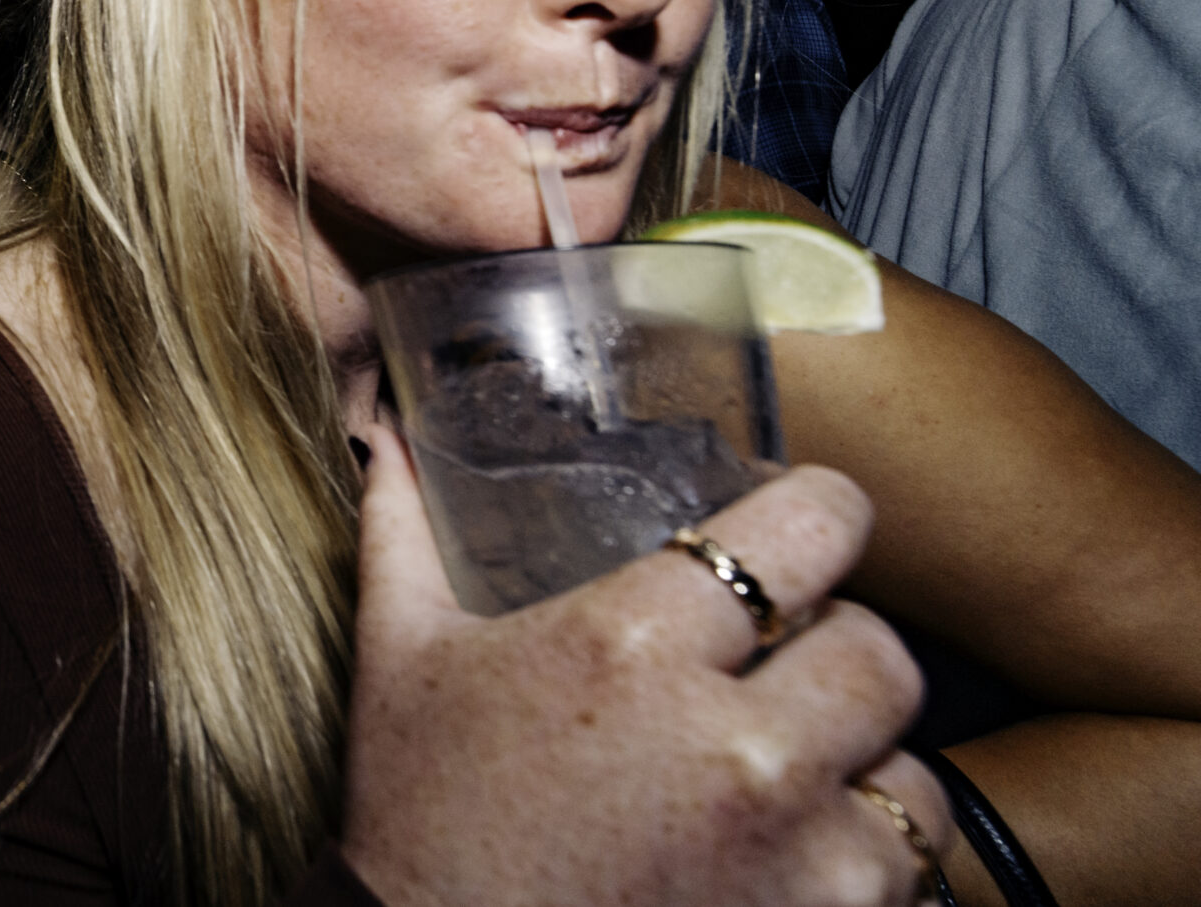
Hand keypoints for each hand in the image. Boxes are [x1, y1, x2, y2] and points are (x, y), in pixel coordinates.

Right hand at [341, 427, 954, 906]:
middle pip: (879, 649)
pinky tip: (787, 851)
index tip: (813, 519)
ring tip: (795, 774)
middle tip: (786, 667)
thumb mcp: (401, 660)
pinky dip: (860, 860)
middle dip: (838, 651)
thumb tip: (390, 439)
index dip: (825, 508)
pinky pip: (903, 871)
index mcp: (632, 644)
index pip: (809, 526)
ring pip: (912, 772)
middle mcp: (732, 741)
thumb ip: (405, 535)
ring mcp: (791, 848)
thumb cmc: (421, 818)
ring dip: (864, 767)